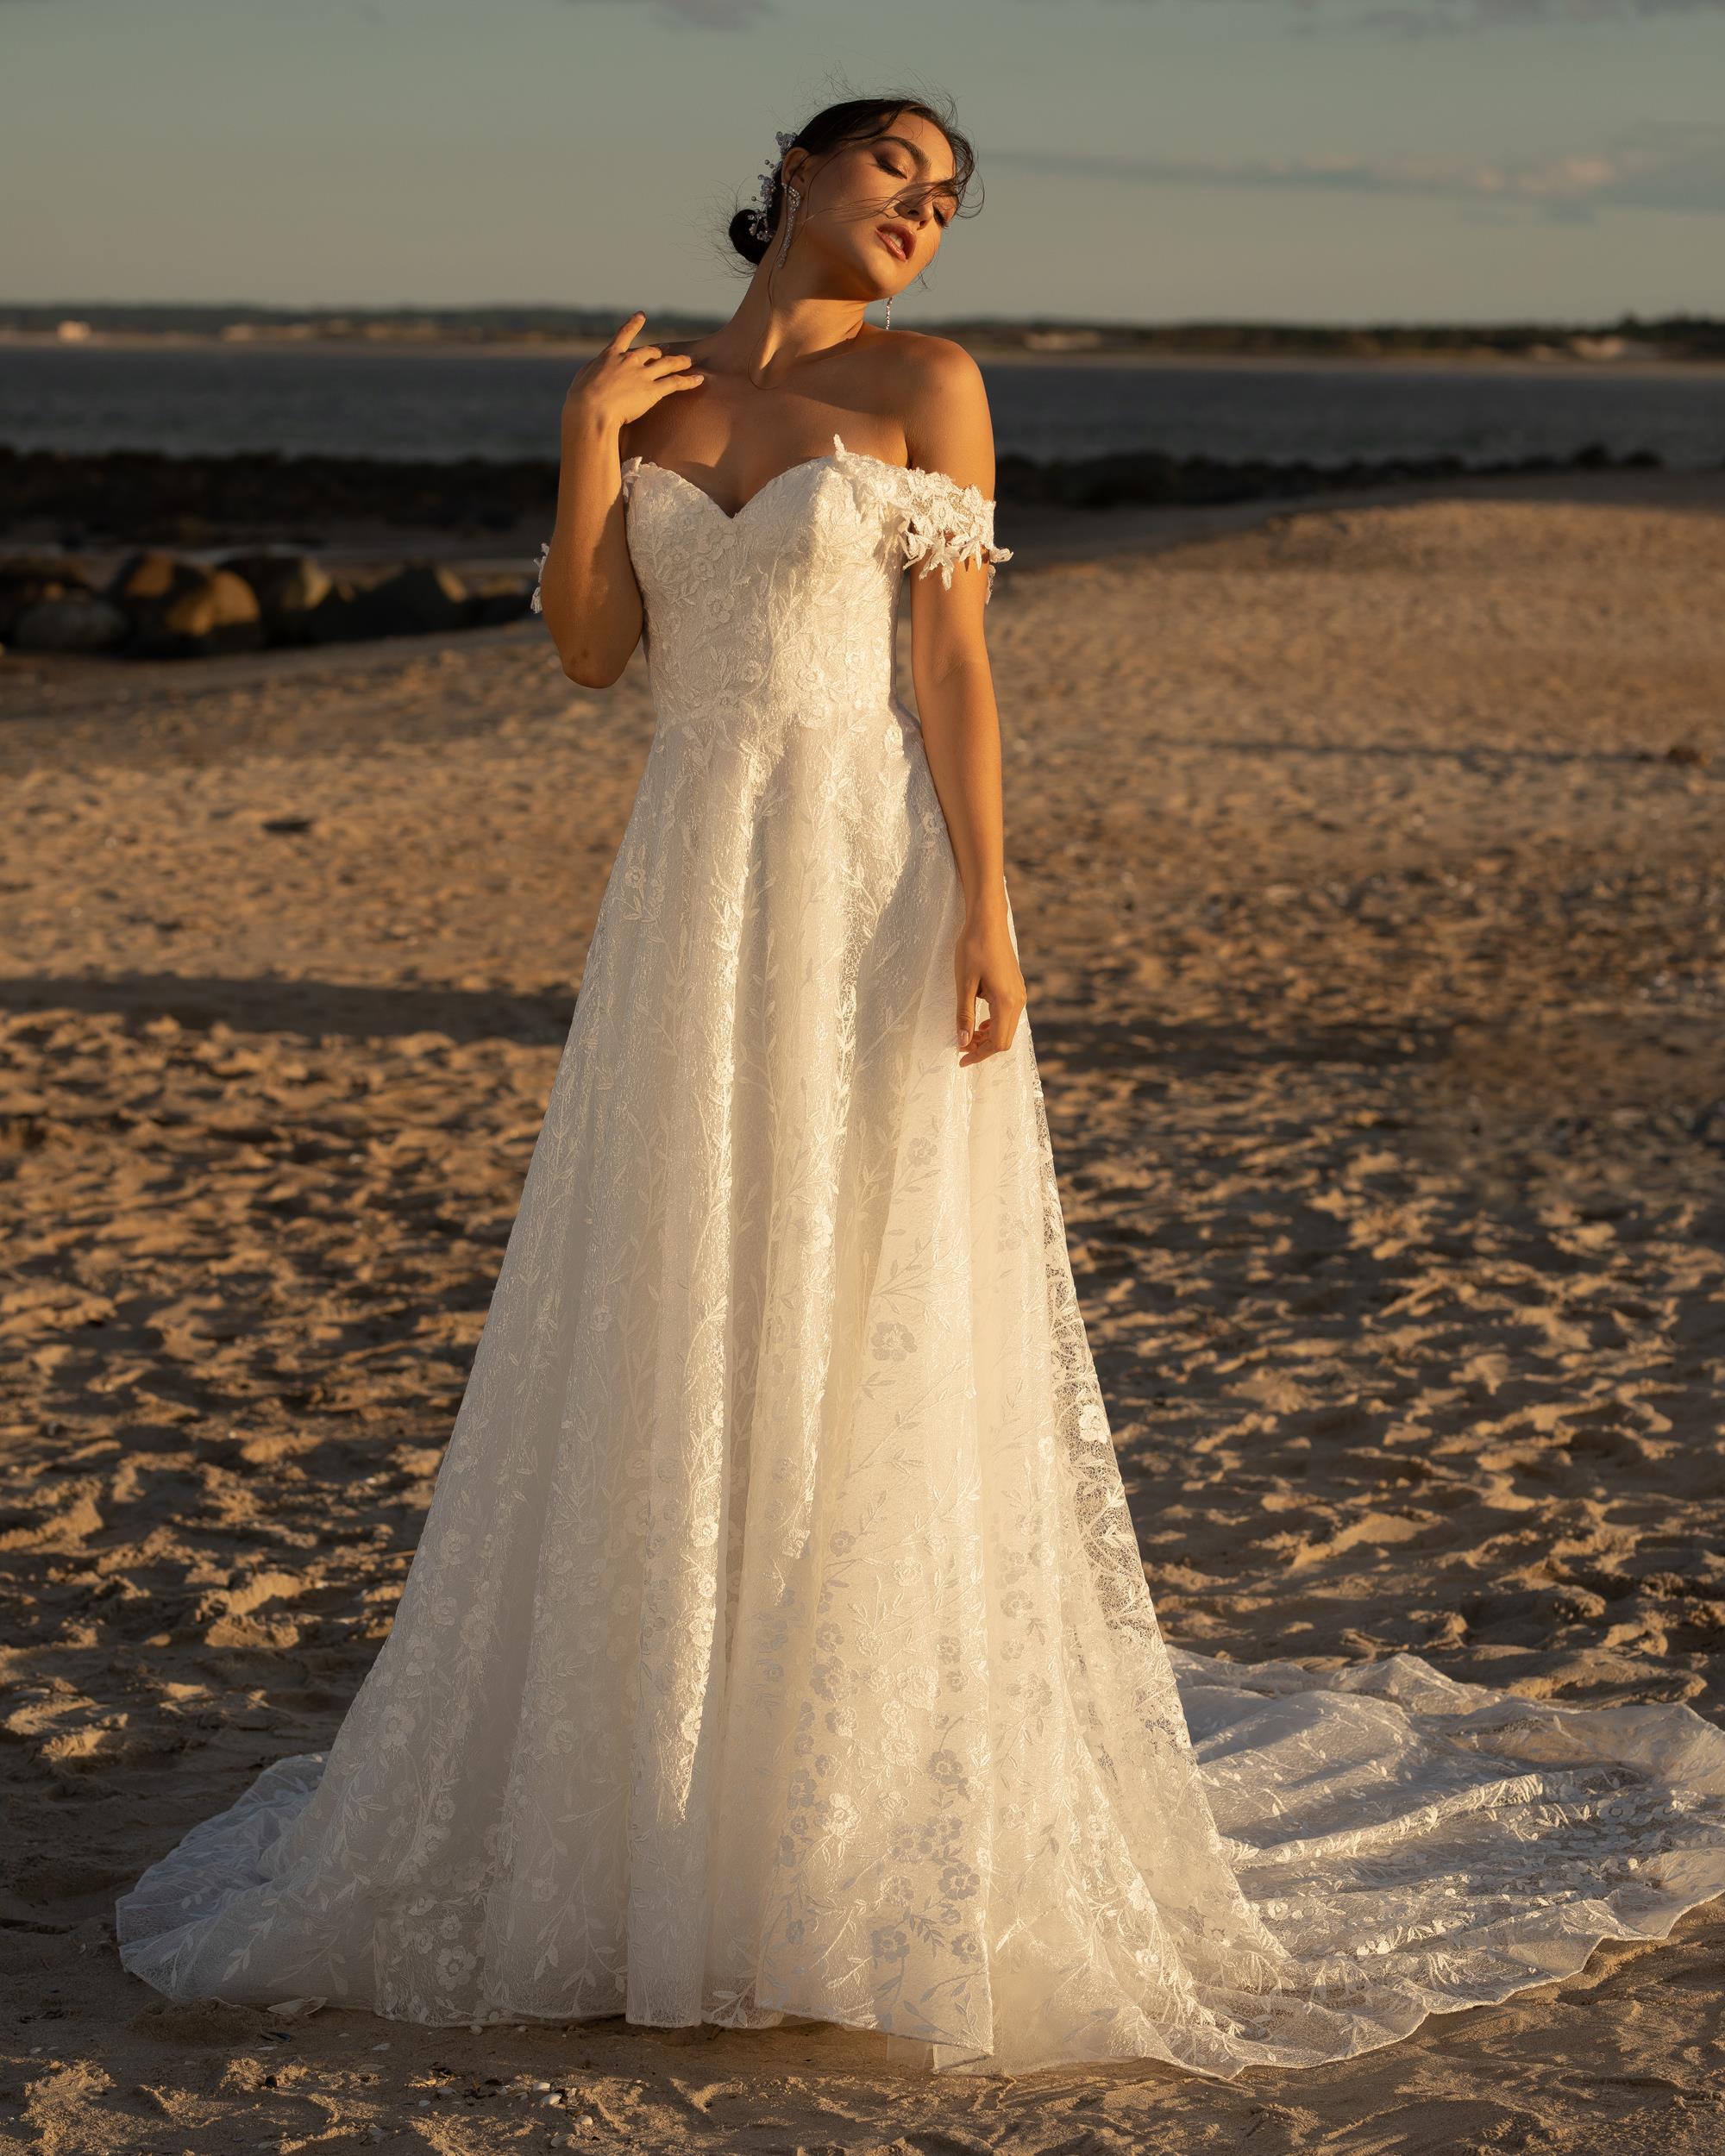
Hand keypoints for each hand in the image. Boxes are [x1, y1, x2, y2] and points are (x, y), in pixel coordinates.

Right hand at [564, 312, 702, 436]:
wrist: (591, 410)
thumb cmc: (580, 399)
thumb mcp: (582, 378)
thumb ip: (592, 369)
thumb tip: (596, 368)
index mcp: (610, 356)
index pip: (624, 336)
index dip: (634, 325)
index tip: (642, 316)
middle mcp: (629, 361)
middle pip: (650, 352)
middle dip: (660, 351)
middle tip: (668, 351)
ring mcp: (642, 374)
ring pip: (667, 364)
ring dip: (680, 362)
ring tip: (690, 361)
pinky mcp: (652, 390)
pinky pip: (675, 383)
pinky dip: (688, 380)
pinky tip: (699, 379)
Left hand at [954, 909, 1025, 1065]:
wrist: (988, 921)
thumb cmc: (973, 948)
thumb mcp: (963, 984)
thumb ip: (964, 1016)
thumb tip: (963, 1042)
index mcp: (1006, 1002)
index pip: (997, 1042)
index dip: (979, 1055)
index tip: (960, 1059)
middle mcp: (1018, 1001)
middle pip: (1005, 1039)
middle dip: (983, 1048)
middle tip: (960, 1048)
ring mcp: (1019, 994)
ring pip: (1007, 1028)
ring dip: (988, 1037)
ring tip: (966, 1035)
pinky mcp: (1016, 988)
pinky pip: (1007, 1015)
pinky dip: (993, 1024)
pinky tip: (979, 1021)